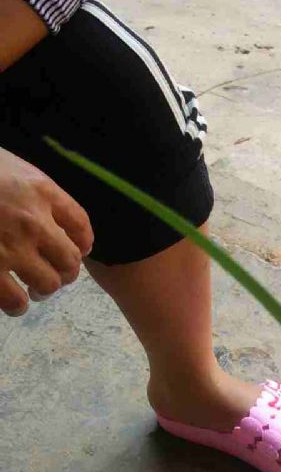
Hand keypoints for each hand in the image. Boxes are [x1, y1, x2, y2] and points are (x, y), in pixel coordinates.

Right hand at [0, 146, 92, 315]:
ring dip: (43, 290)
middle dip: (65, 272)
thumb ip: (30, 190)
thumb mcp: (7, 166)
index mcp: (40, 191)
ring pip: (48, 284)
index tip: (77, 250)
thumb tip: (47, 214)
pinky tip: (13, 301)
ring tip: (33, 291)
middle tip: (54, 274)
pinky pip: (15, 300)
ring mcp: (11, 247)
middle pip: (70, 260)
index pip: (80, 225)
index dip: (82, 243)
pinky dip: (17, 305)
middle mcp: (33, 221)